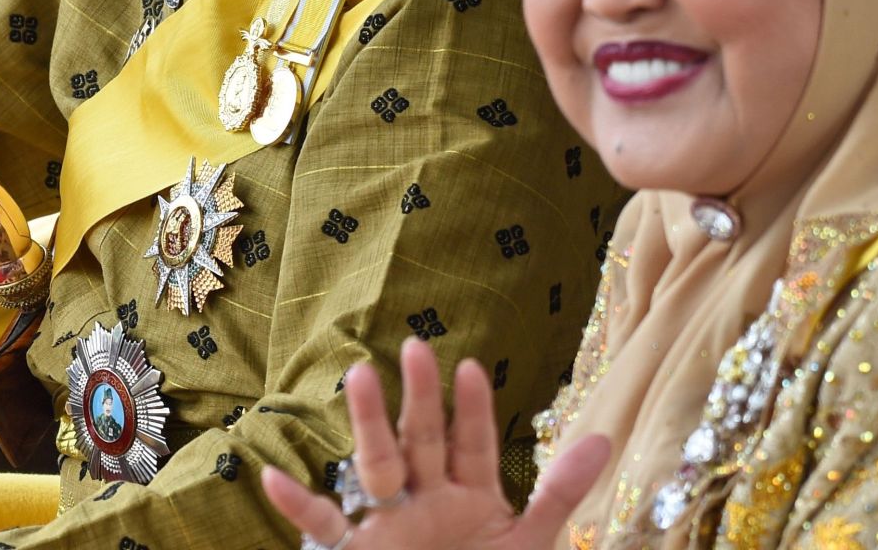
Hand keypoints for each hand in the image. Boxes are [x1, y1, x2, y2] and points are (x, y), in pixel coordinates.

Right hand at [261, 338, 612, 549]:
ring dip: (368, 424)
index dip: (474, 410)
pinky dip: (297, 508)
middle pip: (424, 441)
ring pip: (377, 467)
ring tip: (359, 375)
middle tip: (418, 346)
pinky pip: (323, 528)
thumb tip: (606, 437)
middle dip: (423, 398)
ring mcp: (389, 525)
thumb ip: (560, 493)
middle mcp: (427, 501)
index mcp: (471, 498)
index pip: (474, 444)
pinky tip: (271, 479)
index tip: (473, 367)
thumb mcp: (528, 542)